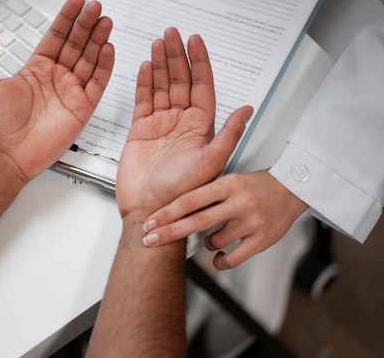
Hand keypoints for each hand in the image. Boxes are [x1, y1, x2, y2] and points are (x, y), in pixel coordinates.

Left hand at [0, 0, 113, 182]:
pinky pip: (96, 85)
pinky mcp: (80, 110)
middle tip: (96, 6)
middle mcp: (55, 79)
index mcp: (35, 70)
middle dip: (87, 24)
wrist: (0, 157)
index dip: (67, 18)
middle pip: (76, 45)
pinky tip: (108, 48)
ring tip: (105, 20)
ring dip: (98, 40)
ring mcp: (69, 93)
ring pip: (89, 60)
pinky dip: (104, 67)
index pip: (56, 37)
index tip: (78, 0)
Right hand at [116, 28, 251, 221]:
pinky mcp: (141, 130)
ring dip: (161, 64)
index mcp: (201, 127)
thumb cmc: (180, 192)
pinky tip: (146, 67)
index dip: (199, 62)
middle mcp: (182, 122)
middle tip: (172, 34)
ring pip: (162, 86)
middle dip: (177, 56)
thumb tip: (248, 110)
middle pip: (181, 81)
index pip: (202, 86)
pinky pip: (144, 100)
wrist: (149, 209)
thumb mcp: (210, 162)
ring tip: (159, 43)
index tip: (194, 41)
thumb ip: (228, 134)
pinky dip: (144, 83)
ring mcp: (161, 124)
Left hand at [142, 169, 307, 268]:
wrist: (292, 188)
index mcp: (227, 184)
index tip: (149, 222)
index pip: (190, 200)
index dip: (167, 213)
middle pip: (196, 221)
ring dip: (206, 243)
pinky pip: (234, 258)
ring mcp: (251, 222)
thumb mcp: (229, 181)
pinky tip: (219, 258)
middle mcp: (238, 202)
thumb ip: (206, 195)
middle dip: (169, 232)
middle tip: (150, 240)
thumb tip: (174, 213)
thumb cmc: (255, 185)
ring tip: (211, 238)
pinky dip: (221, 261)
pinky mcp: (262, 239)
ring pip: (215, 240)